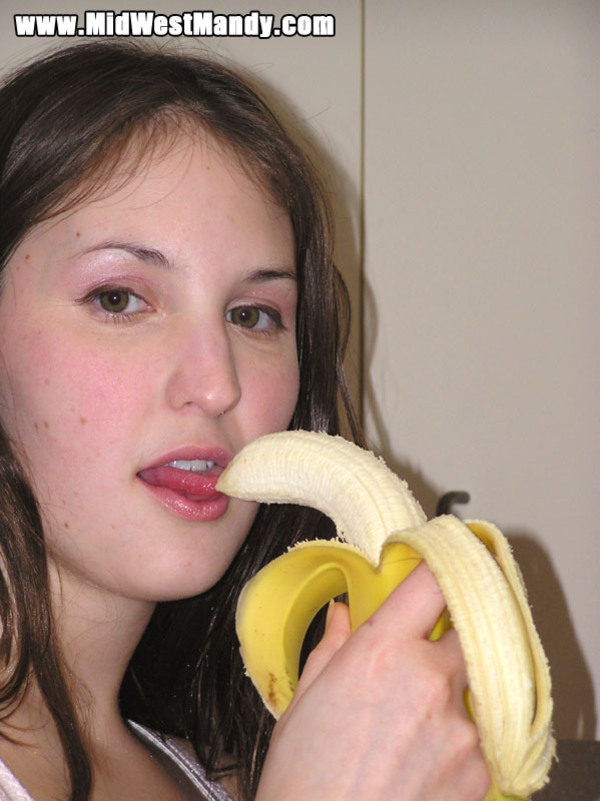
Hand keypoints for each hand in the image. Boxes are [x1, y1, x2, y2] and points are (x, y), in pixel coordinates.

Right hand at [256, 563, 489, 800]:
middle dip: (452, 636)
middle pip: (470, 628)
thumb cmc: (304, 779)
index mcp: (381, 652)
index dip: (440, 569)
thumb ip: (336, 645)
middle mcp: (429, 680)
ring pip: (474, 684)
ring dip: (451, 693)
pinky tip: (420, 759)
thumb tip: (346, 613)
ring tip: (410, 727)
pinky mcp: (479, 767)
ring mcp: (461, 725)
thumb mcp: (307, 698)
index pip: (433, 582)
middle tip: (423, 656)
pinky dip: (458, 737)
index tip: (439, 568)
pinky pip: (479, 732)